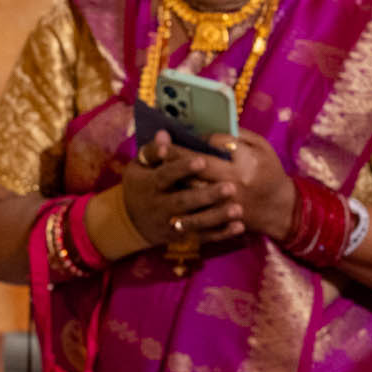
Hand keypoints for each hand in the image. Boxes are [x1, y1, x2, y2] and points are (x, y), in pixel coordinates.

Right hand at [117, 132, 232, 247]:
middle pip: (184, 201)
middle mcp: (159, 206)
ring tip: (238, 210)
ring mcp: (171, 224)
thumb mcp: (140, 166)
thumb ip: (154, 151)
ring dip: (217, 217)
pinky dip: (220, 233)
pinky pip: (202, 237)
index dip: (182, 168)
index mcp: (150, 184)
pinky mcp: (181, 237)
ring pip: (195, 222)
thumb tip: (165, 134)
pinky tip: (238, 227)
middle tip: (231, 187)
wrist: (132, 221)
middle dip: (207, 196)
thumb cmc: (141, 184)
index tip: (202, 161)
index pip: (166, 175)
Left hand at [170, 134, 296, 246]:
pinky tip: (168, 201)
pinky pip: (198, 215)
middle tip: (158, 146)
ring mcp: (225, 205)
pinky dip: (182, 208)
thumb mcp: (261, 147)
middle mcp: (233, 184)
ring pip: (193, 190)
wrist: (280, 209)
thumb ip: (237, 136)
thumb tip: (208, 131)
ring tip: (157, 168)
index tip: (176, 133)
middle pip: (197, 167)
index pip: (214, 147)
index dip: (194, 139)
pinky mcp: (220, 219)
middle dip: (175, 155)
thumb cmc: (269, 172)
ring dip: (174, 179)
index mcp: (244, 164)